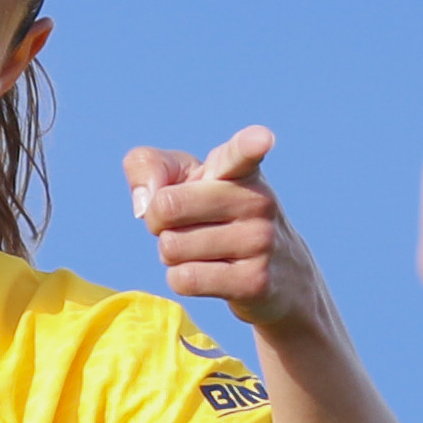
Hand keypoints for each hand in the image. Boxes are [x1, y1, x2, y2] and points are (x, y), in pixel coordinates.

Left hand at [128, 125, 326, 329]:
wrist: (279, 275)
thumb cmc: (214, 214)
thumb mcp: (183, 178)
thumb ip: (147, 166)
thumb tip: (144, 203)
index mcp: (240, 169)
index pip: (243, 153)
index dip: (251, 144)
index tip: (262, 139)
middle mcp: (257, 201)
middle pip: (166, 206)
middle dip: (158, 221)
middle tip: (185, 225)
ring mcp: (260, 242)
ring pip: (171, 247)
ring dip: (172, 254)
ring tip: (202, 250)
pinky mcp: (255, 282)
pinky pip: (184, 279)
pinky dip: (181, 279)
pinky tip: (209, 274)